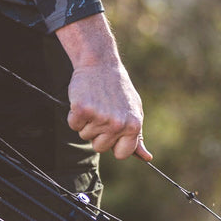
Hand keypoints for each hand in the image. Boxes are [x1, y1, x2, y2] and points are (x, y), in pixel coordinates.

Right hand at [56, 13, 151, 160]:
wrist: (100, 63)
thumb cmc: (117, 89)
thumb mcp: (133, 110)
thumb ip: (137, 136)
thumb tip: (147, 158)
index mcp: (133, 125)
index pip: (122, 154)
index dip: (114, 143)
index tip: (112, 129)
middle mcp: (118, 123)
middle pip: (100, 147)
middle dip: (98, 133)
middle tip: (102, 111)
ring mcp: (99, 117)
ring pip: (85, 136)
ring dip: (86, 122)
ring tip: (94, 102)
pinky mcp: (82, 109)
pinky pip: (73, 125)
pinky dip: (74, 115)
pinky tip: (83, 99)